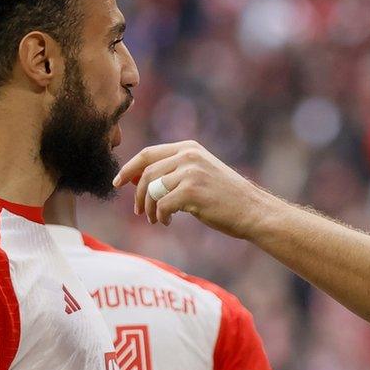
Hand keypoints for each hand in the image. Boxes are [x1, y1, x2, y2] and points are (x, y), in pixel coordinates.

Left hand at [113, 140, 273, 237]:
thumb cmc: (225, 197)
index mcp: (189, 148)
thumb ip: (172, 173)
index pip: (148, 154)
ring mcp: (190, 171)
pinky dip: (160, 216)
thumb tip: (135, 180)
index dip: (129, 168)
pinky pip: (162, 205)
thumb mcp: (199, 175)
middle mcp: (188, 155)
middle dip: (137, 194)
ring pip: (152, 189)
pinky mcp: (191, 190)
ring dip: (149, 208)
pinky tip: (167, 222)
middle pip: (146, 172)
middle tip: (139, 212)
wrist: (252, 210)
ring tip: (156, 219)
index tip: (118, 183)